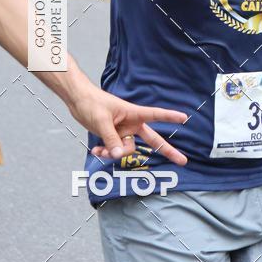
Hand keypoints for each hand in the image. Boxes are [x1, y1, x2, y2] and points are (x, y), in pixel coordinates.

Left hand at [68, 83, 187, 163]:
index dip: (170, 117)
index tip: (184, 118)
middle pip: (153, 139)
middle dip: (167, 150)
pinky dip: (106, 152)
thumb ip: (111, 140)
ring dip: (114, 153)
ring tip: (100, 150)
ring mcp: (123, 131)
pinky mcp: (114, 136)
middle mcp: (131, 124)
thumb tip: (119, 156)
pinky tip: (97, 150)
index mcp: (134, 113)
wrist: (77, 100)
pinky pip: (115, 150)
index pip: (156, 115)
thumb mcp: (102, 122)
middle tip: (182, 161)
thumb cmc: (91, 102)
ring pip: (127, 150)